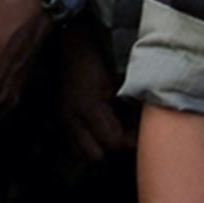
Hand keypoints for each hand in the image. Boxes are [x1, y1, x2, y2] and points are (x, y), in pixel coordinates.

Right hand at [61, 24, 134, 161]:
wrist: (66, 46)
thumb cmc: (93, 59)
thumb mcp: (115, 78)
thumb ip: (127, 100)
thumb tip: (146, 117)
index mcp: (89, 108)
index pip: (113, 141)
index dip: (131, 141)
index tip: (144, 135)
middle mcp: (71, 121)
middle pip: (95, 155)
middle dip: (115, 149)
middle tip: (130, 136)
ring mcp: (62, 122)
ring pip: (81, 153)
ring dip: (100, 148)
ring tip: (115, 134)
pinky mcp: (58, 120)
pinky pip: (73, 142)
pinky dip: (88, 142)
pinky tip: (99, 129)